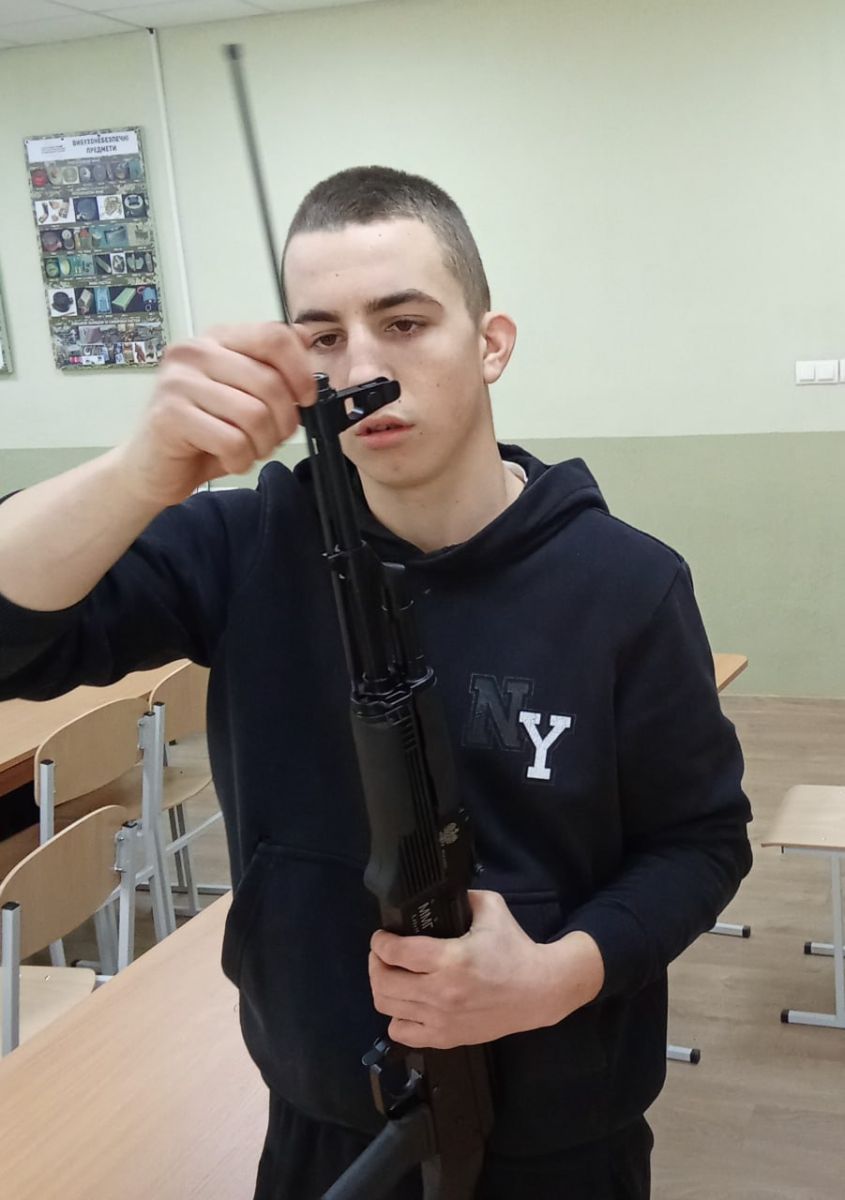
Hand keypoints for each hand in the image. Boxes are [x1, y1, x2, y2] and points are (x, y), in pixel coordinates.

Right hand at [119, 322, 315, 507]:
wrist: (151, 469)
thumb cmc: (202, 433)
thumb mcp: (244, 394)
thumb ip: (271, 365)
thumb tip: (304, 336)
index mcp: (217, 339)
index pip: (273, 336)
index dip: (301, 372)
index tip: (306, 399)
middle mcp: (194, 352)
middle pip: (270, 382)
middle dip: (284, 421)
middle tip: (271, 438)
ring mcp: (178, 382)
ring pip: (255, 415)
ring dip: (262, 444)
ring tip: (247, 449)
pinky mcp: (170, 416)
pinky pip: (233, 441)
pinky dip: (241, 460)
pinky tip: (228, 459)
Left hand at [368, 890, 604, 1049]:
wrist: (540, 991)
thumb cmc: (515, 949)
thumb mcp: (492, 908)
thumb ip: (463, 897)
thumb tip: (437, 893)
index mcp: (451, 959)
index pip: (396, 952)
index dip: (381, 941)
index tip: (382, 936)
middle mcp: (441, 992)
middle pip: (384, 982)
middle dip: (376, 963)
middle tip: (382, 954)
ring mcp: (441, 1019)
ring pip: (388, 1007)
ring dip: (383, 988)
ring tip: (392, 976)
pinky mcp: (446, 1038)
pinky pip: (401, 1033)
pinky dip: (397, 1017)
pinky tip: (408, 1003)